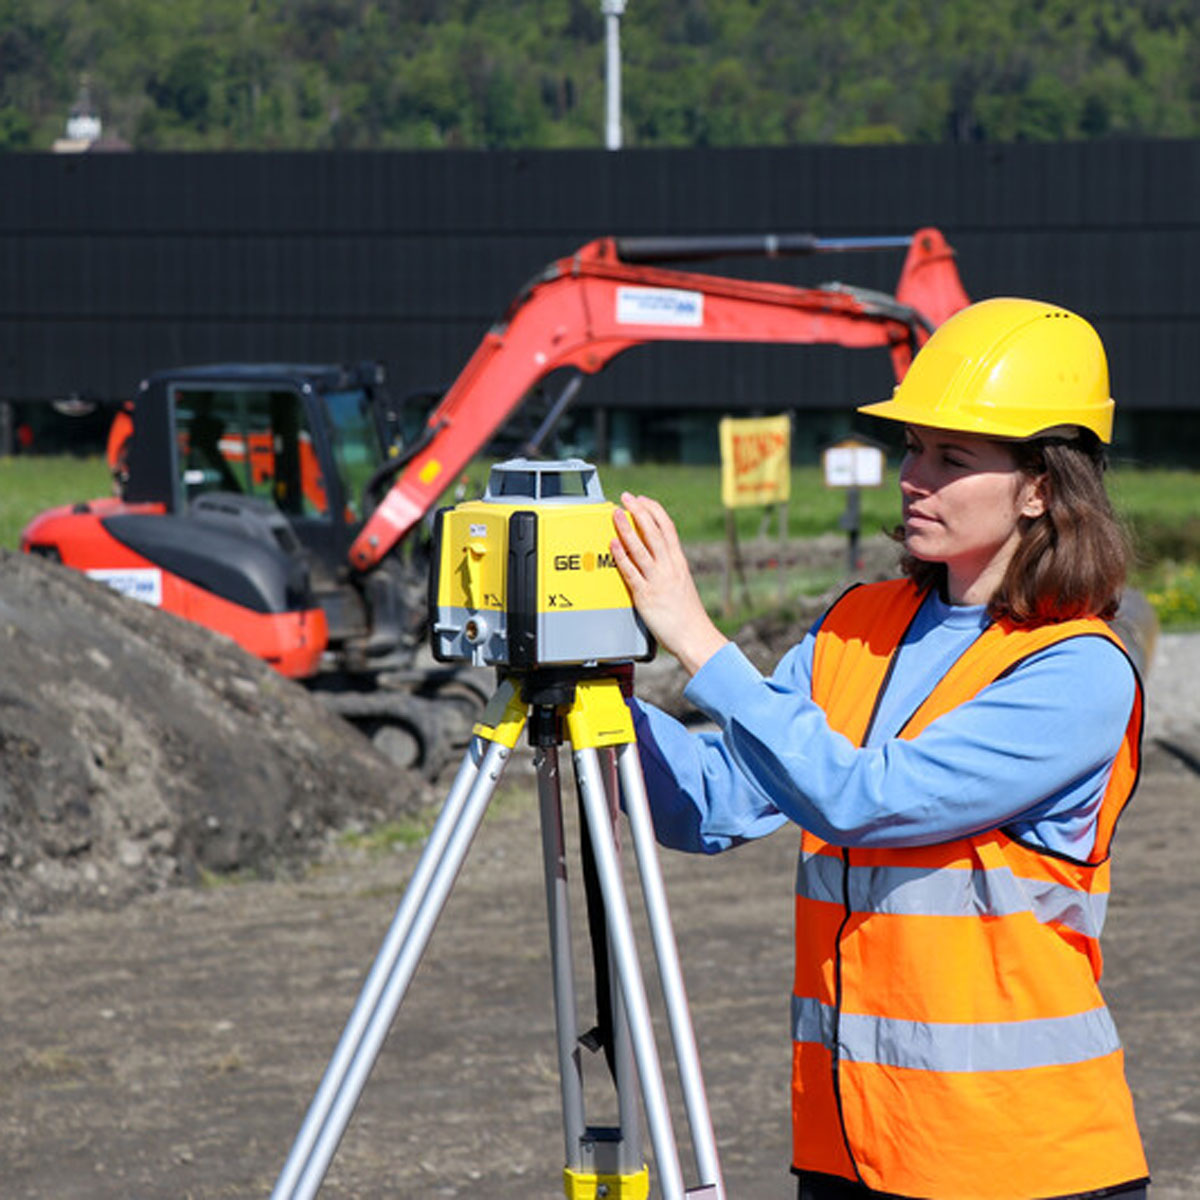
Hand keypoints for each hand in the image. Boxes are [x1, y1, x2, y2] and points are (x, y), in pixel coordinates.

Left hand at [610, 492, 727, 676]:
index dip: (654, 510)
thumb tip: (656, 561)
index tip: (643, 500)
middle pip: (653, 531)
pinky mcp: (646, 595)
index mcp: (679, 562)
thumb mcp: (682, 584)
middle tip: (626, 497)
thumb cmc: (688, 616)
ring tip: (616, 513)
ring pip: (641, 547)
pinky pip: (631, 571)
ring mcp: (658, 580)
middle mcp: (669, 567)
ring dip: (627, 527)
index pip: (667, 527)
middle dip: (639, 511)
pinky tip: (613, 544)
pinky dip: (621, 556)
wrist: (695, 637)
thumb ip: (669, 571)